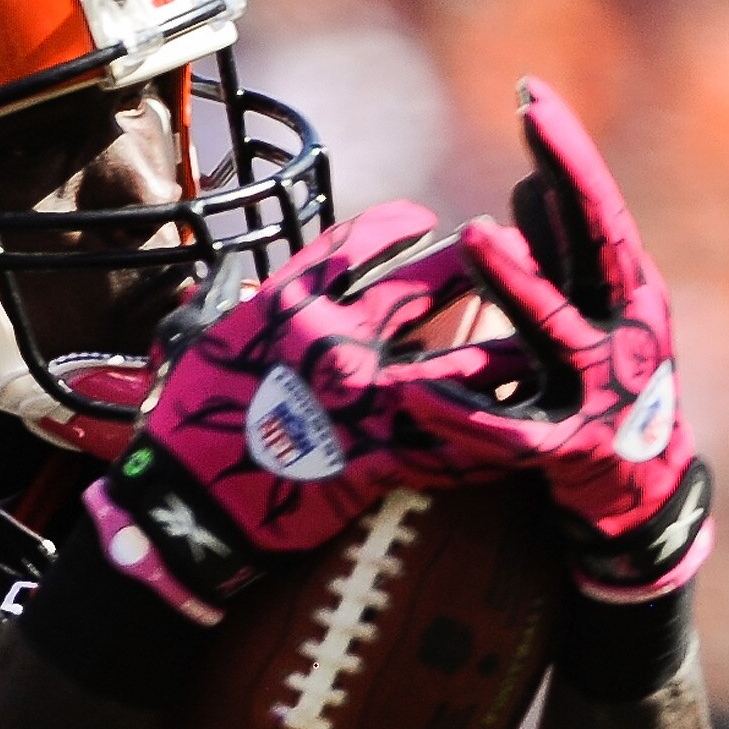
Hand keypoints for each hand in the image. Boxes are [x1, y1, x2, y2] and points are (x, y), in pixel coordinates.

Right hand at [84, 201, 522, 623]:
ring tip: (545, 335)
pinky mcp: (377, 456)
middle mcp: (333, 336)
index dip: (397, 225)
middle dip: (475, 266)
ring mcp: (361, 398)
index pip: (356, 242)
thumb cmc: (182, 429)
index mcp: (288, 303)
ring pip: (459, 357)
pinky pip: (453, 440)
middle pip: (425, 283)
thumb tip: (241, 280)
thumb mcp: (198, 345)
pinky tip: (530, 424)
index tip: (422, 220)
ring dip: (507, 346)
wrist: (182, 508)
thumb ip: (235, 305)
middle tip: (510, 256)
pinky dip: (494, 432)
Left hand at [421, 79, 712, 603]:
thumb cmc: (608, 390)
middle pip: (595, 249)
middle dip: (567, 181)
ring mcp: (600, 392)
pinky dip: (463, 413)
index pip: (599, 208)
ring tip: (476, 235)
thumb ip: (559, 256)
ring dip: (518, 282)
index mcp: (631, 292)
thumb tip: (525, 187)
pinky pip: (506, 431)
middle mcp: (626, 332)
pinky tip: (418, 392)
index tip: (532, 90)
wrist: (641, 496)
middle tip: (528, 122)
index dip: (569, 149)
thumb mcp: (592, 316)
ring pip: (554, 331)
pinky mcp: (567, 451)